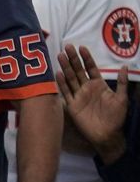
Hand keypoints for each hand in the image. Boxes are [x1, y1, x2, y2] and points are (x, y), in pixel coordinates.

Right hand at [57, 45, 129, 163]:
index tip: (81, 47)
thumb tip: (124, 66)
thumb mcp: (122, 99)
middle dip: (73, 59)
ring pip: (70, 78)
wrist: (107, 134)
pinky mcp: (72, 105)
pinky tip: (58, 73)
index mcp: (99, 85)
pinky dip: (61, 83)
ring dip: (65, 67)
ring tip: (60, 55)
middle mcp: (87, 88)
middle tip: (67, 47)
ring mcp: (78, 95)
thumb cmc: (116, 117)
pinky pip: (66, 92)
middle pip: (78, 70)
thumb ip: (122, 83)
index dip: (86, 58)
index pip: (91, 68)